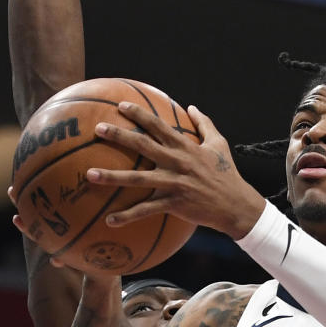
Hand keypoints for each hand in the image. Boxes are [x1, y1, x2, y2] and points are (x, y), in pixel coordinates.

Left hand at [82, 103, 265, 238]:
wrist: (236, 205)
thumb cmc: (228, 175)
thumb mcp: (219, 145)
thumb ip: (205, 124)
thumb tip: (193, 107)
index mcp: (185, 147)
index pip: (158, 125)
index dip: (139, 114)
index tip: (121, 106)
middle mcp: (176, 162)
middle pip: (143, 145)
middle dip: (119, 136)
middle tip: (98, 129)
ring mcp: (174, 183)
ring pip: (138, 178)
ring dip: (112, 176)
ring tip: (90, 175)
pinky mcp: (173, 204)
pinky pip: (146, 210)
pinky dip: (127, 216)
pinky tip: (109, 220)